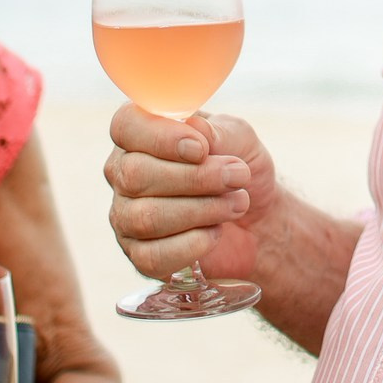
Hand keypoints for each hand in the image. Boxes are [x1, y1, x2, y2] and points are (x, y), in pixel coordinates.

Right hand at [104, 106, 275, 280]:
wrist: (258, 223)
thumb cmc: (239, 170)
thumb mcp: (241, 140)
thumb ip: (219, 131)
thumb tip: (194, 127)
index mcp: (141, 135)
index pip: (125, 126)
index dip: (160, 137)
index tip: (201, 149)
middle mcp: (124, 174)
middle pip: (135, 175)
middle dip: (195, 177)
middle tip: (237, 176)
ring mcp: (126, 217)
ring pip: (145, 217)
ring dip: (201, 210)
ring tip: (237, 203)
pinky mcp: (139, 256)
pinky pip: (152, 255)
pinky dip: (193, 244)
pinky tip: (215, 233)